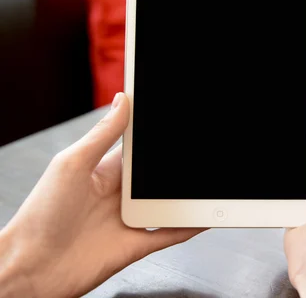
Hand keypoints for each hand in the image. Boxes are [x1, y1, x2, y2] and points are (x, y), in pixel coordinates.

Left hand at [0, 93, 204, 297]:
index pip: (138, 149)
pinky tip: (205, 216)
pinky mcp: (136, 245)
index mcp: (102, 171)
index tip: (175, 119)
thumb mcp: (71, 165)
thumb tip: (122, 101)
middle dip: (178, 165)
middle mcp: (118, 195)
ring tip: (210, 181)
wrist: (31, 269)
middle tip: (202, 153)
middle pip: (157, 175)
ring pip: (168, 202)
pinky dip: (189, 226)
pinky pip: (170, 233)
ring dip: (188, 194)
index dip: (156, 136)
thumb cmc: (39, 217)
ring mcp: (129, 220)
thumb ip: (101, 135)